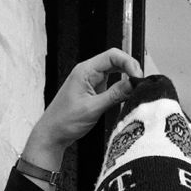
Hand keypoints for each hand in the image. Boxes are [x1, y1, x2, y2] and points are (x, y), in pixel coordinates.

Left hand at [20, 48, 143, 172]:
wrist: (52, 135)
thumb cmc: (64, 121)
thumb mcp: (92, 108)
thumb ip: (114, 95)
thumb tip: (132, 85)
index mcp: (85, 71)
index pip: (112, 55)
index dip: (128, 62)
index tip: (137, 76)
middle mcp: (87, 72)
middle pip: (114, 60)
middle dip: (129, 68)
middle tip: (139, 82)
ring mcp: (90, 81)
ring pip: (113, 72)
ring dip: (125, 77)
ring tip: (134, 88)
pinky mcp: (92, 91)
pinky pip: (110, 84)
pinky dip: (119, 87)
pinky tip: (125, 94)